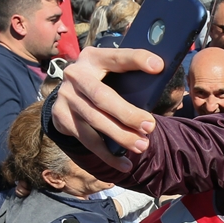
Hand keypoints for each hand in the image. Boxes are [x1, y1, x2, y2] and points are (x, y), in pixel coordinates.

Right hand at [49, 46, 163, 170]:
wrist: (67, 95)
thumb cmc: (102, 83)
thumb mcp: (111, 73)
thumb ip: (129, 78)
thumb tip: (162, 89)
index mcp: (93, 57)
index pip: (117, 57)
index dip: (136, 60)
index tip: (158, 66)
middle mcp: (76, 74)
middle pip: (102, 96)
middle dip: (127, 113)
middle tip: (150, 126)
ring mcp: (66, 97)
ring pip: (95, 120)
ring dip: (120, 136)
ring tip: (142, 146)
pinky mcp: (61, 117)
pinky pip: (87, 140)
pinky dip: (108, 155)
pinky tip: (124, 164)